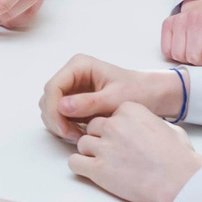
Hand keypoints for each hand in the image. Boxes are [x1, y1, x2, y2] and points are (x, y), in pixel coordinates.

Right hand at [40, 54, 183, 137]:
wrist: (153, 96)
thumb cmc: (139, 91)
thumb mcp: (116, 98)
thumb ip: (89, 103)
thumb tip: (62, 106)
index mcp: (80, 66)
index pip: (53, 87)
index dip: (54, 110)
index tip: (64, 129)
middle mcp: (72, 75)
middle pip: (48, 99)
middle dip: (56, 119)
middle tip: (74, 136)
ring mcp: (72, 88)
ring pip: (51, 109)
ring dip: (60, 125)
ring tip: (81, 136)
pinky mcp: (75, 102)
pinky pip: (60, 116)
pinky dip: (66, 127)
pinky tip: (81, 134)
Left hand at [61, 101, 201, 201]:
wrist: (178, 179)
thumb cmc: (178, 157)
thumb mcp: (168, 129)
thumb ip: (150, 123)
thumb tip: (149, 127)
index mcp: (129, 110)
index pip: (109, 115)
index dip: (114, 129)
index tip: (123, 139)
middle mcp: (113, 125)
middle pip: (93, 127)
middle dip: (100, 139)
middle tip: (113, 153)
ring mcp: (104, 146)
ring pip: (82, 143)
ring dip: (90, 152)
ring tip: (106, 163)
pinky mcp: (97, 169)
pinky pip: (74, 162)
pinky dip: (80, 166)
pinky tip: (92, 171)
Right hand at [161, 0, 201, 65]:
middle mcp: (196, 18)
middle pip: (194, 56)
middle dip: (201, 62)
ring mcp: (180, 20)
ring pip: (179, 55)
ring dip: (187, 59)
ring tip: (194, 52)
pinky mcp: (168, 23)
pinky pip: (166, 50)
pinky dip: (174, 54)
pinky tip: (183, 48)